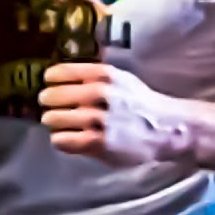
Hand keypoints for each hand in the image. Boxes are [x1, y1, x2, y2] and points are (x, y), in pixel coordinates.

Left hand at [38, 63, 193, 166]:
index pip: (62, 72)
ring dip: (51, 121)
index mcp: (104, 75)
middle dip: (47, 102)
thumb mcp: (120, 79)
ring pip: (55, 118)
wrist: (167, 128)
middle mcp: (100, 94)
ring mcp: (100, 119)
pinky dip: (59, 139)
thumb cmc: (139, 103)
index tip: (49, 83)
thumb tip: (58, 78)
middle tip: (48, 107)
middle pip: (53, 96)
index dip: (51, 79)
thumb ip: (93, 76)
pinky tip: (63, 138)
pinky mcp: (101, 142)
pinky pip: (64, 140)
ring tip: (55, 123)